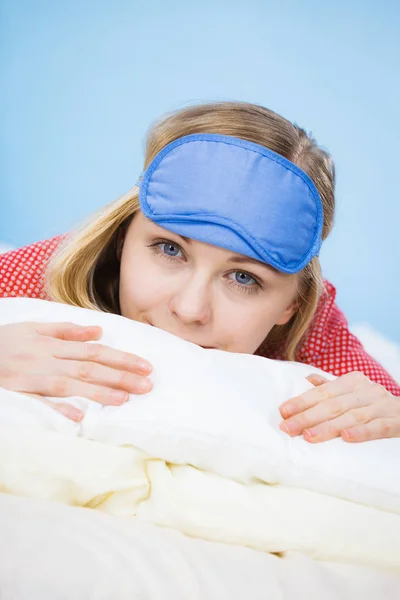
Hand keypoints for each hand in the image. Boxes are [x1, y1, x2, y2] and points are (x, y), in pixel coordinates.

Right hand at [0, 321, 152, 421]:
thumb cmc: (4, 341)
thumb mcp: (33, 328)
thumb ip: (65, 330)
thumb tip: (98, 331)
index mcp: (52, 344)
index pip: (95, 351)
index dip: (122, 358)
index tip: (146, 367)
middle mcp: (46, 359)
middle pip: (89, 367)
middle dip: (120, 376)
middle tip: (147, 386)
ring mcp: (32, 377)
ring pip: (70, 384)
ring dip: (98, 392)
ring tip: (124, 400)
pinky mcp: (19, 393)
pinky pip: (40, 402)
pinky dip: (58, 409)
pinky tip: (78, 418)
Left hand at [279, 371, 399, 442]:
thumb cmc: (376, 404)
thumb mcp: (355, 392)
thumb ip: (332, 387)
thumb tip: (308, 379)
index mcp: (353, 382)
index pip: (323, 392)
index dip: (302, 401)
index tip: (283, 412)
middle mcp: (367, 391)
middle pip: (333, 404)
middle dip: (308, 416)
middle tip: (287, 428)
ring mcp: (383, 406)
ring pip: (352, 416)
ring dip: (329, 427)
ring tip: (309, 436)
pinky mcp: (397, 422)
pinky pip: (378, 427)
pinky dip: (362, 432)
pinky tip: (346, 438)